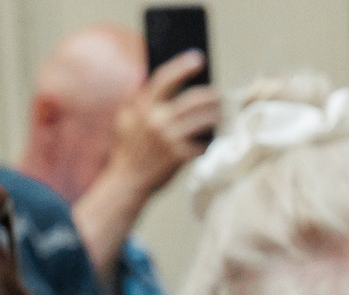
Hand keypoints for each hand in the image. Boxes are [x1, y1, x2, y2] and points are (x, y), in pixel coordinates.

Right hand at [104, 51, 221, 198]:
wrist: (126, 182)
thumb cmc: (128, 149)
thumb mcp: (125, 120)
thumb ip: (137, 100)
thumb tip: (154, 80)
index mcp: (142, 107)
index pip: (165, 79)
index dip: (183, 66)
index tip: (198, 58)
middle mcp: (156, 120)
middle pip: (193, 100)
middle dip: (212, 95)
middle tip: (221, 94)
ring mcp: (168, 138)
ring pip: (203, 120)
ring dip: (217, 115)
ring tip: (222, 114)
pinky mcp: (178, 156)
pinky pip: (203, 144)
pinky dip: (209, 142)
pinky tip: (212, 140)